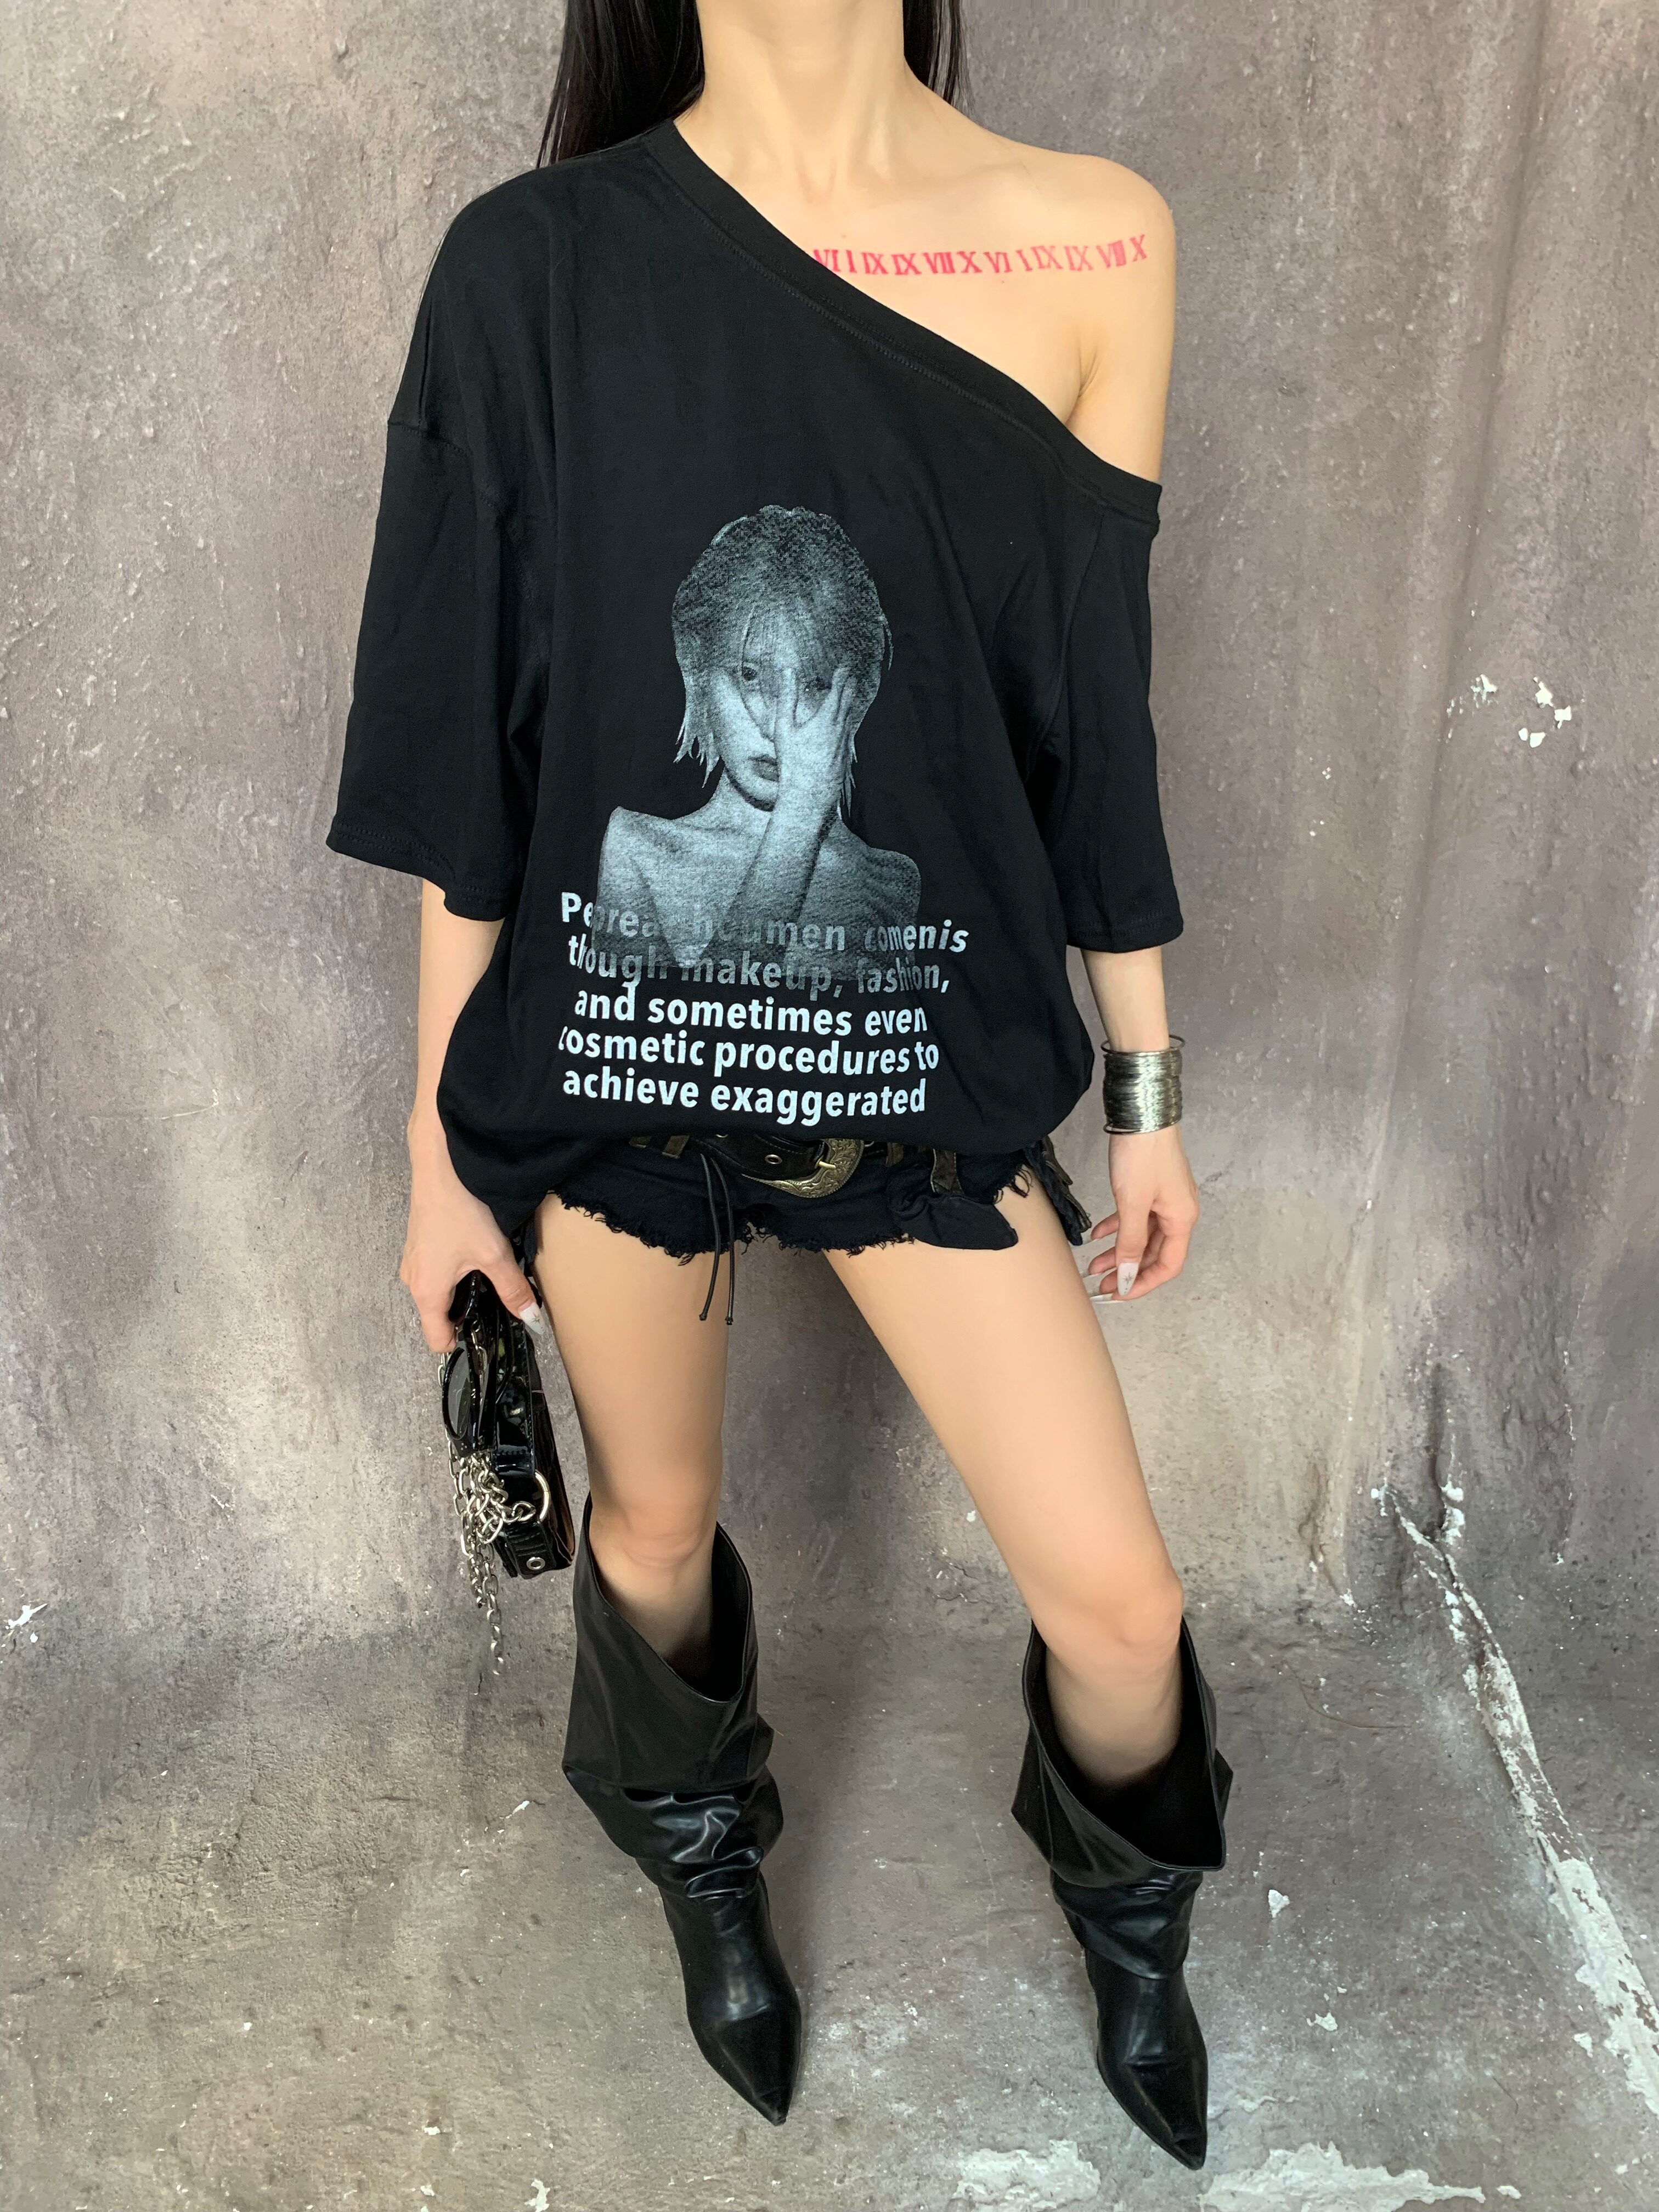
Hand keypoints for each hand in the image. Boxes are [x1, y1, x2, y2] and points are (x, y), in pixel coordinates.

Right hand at [402, 1112, 537, 1351]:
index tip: (491, 1331)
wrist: (441, 1162)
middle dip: (468, 1312)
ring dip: (464, 1288)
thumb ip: (512, 1290)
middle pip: (439, 1315)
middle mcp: (413, 1280)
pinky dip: (457, 1270)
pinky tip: (477, 1251)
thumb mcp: (494, 1254)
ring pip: (439, 1290)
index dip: (465, 1341)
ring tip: (491, 1272)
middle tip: (499, 1299)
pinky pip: (437, 1270)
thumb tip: (532, 1318)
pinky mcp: (420, 1241)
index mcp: (426, 1292)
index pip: (437, 1339)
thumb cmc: (461, 1210)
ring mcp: (414, 1259)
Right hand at [766, 663, 859, 820]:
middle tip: (851, 676)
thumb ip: (787, 697)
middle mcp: (840, 729)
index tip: (845, 666)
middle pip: (848, 703)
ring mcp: (845, 744)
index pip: (838, 691)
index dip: (842, 676)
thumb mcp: (783, 728)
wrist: (808, 797)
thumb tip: (787, 671)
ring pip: (850, 719)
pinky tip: (843, 726)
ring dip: (849, 705)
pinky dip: (847, 724)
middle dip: (849, 687)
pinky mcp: (845, 757)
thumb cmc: (792, 763)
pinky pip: (848, 735)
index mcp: (826, 719)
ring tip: (848, 696)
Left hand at [1084, 1126, 1198, 1303]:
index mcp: (1182, 1220)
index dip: (1143, 1284)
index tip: (1117, 1293)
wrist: (1142, 1113)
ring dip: (1119, 1251)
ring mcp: (1164, 1198)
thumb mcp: (1133, 1204)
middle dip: (1127, 1271)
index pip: (1167, 1266)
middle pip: (1154, 1253)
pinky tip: (1096, 1234)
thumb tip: (1128, 1276)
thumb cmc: (1143, 1155)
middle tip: (1100, 1283)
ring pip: (1142, 1235)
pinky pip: (1135, 1216)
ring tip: (1093, 1263)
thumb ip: (1130, 1243)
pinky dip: (1117, 1227)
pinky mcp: (1151, 1186)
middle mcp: (1178, 1212)